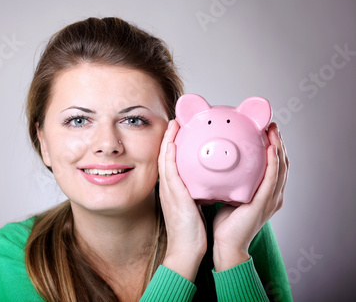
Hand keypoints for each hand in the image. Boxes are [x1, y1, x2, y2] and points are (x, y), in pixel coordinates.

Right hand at [158, 120, 206, 281]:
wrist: (186, 250)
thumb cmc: (192, 232)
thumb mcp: (194, 207)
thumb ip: (197, 193)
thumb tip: (207, 184)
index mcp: (173, 190)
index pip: (171, 163)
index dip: (172, 145)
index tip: (178, 131)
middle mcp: (168, 188)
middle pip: (164, 157)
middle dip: (168, 138)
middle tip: (174, 121)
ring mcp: (169, 191)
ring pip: (165, 160)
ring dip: (168, 141)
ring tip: (173, 124)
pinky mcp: (174, 196)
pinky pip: (169, 172)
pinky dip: (169, 156)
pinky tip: (172, 144)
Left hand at [212, 122, 288, 270]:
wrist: (225, 244)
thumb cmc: (225, 224)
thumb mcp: (229, 195)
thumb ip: (229, 182)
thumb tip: (217, 165)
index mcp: (265, 194)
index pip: (273, 166)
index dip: (273, 147)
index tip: (265, 131)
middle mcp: (272, 195)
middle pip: (281, 163)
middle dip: (278, 143)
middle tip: (272, 126)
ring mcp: (270, 199)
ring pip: (280, 167)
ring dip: (278, 146)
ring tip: (273, 130)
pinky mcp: (264, 203)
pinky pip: (271, 179)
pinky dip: (273, 162)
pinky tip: (271, 148)